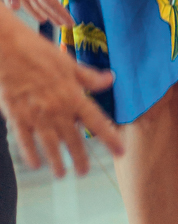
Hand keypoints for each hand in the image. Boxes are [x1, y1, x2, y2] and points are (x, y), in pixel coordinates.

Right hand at [0, 7, 121, 176]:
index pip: (96, 121)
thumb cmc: (39, 52)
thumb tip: (110, 79)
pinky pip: (25, 140)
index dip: (110, 137)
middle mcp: (57, 109)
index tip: (120, 151)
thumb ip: (89, 76)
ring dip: (57, 161)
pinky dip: (30, 154)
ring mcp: (36, 115)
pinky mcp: (17, 116)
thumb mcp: (68, 62)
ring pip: (50, 144)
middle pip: (72, 139)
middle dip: (80, 157)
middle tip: (84, 171)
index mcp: (72, 95)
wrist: (8, 49)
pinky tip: (35, 164)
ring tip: (61, 174)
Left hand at [3, 0, 73, 27]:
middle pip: (47, 4)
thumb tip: (14, 7)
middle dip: (58, 15)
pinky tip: (38, 15)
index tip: (70, 22)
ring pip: (38, 4)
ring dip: (47, 14)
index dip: (61, 12)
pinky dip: (32, 10)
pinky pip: (26, 3)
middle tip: (69, 25)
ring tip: (56, 23)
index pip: (51, 1)